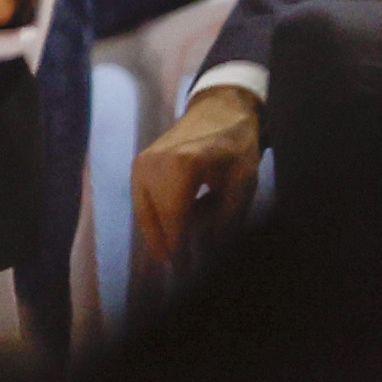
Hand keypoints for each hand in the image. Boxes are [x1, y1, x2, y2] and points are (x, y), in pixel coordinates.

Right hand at [133, 88, 265, 276]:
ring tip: (177, 252)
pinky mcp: (138, 166)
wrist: (219, 109)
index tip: (183, 272)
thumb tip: (210, 250)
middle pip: (155, 219)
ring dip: (160, 234)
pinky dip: (156, 218)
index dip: (178, 247)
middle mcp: (153, 164)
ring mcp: (141, 164)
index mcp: (181, 165)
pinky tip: (172, 229)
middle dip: (166, 245)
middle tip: (178, 269)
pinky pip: (143, 202)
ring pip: (145, 213)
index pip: (175, 218)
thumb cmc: (237, 145)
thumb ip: (226, 217)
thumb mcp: (244, 181)